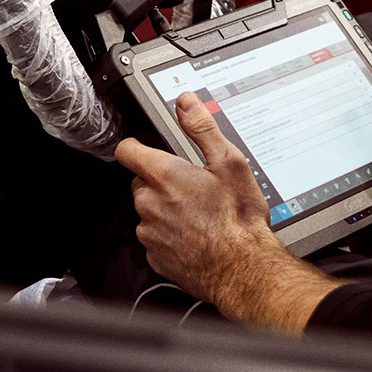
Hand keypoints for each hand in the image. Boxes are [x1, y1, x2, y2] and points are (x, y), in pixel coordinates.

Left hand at [115, 93, 341, 332]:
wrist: (243, 269)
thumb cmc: (238, 220)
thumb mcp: (229, 163)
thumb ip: (202, 128)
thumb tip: (186, 103)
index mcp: (163, 175)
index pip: (127, 150)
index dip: (138, 146)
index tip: (149, 148)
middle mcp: (149, 203)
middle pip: (141, 182)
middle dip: (161, 181)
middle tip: (193, 186)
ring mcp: (150, 232)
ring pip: (149, 212)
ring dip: (166, 210)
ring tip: (199, 214)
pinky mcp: (155, 257)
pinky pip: (156, 239)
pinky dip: (170, 235)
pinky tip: (196, 235)